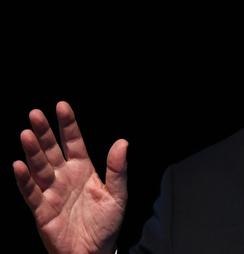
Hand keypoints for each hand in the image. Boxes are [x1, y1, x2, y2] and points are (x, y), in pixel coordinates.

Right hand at [13, 101, 127, 253]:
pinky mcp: (42, 210)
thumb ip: (117, 169)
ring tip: (26, 134)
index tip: (61, 106)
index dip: (68, 125)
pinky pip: (31, 193)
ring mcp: (52, 192)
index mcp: (84, 170)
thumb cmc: (106, 224)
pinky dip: (24, 180)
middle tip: (35, 114)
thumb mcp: (118, 195)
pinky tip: (19, 165)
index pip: (74, 142)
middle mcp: (65, 177)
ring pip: (39, 167)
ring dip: (33, 152)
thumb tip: (122, 142)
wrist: (95, 252)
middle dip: (44, 133)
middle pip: (52, 151)